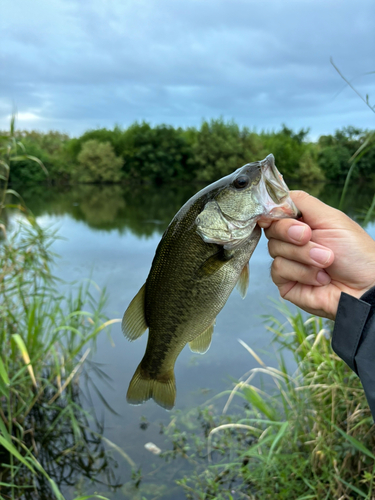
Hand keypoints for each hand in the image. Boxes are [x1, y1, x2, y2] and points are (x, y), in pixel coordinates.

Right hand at [259, 191, 374, 319]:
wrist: (365, 286)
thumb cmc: (356, 252)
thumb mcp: (331, 218)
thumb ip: (302, 202)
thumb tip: (275, 195)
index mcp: (302, 223)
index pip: (275, 212)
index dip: (273, 213)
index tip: (275, 215)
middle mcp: (292, 242)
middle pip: (271, 229)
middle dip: (290, 232)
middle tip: (309, 236)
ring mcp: (288, 263)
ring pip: (275, 249)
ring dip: (303, 255)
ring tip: (326, 262)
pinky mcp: (286, 283)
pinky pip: (279, 270)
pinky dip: (302, 272)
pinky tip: (320, 278)